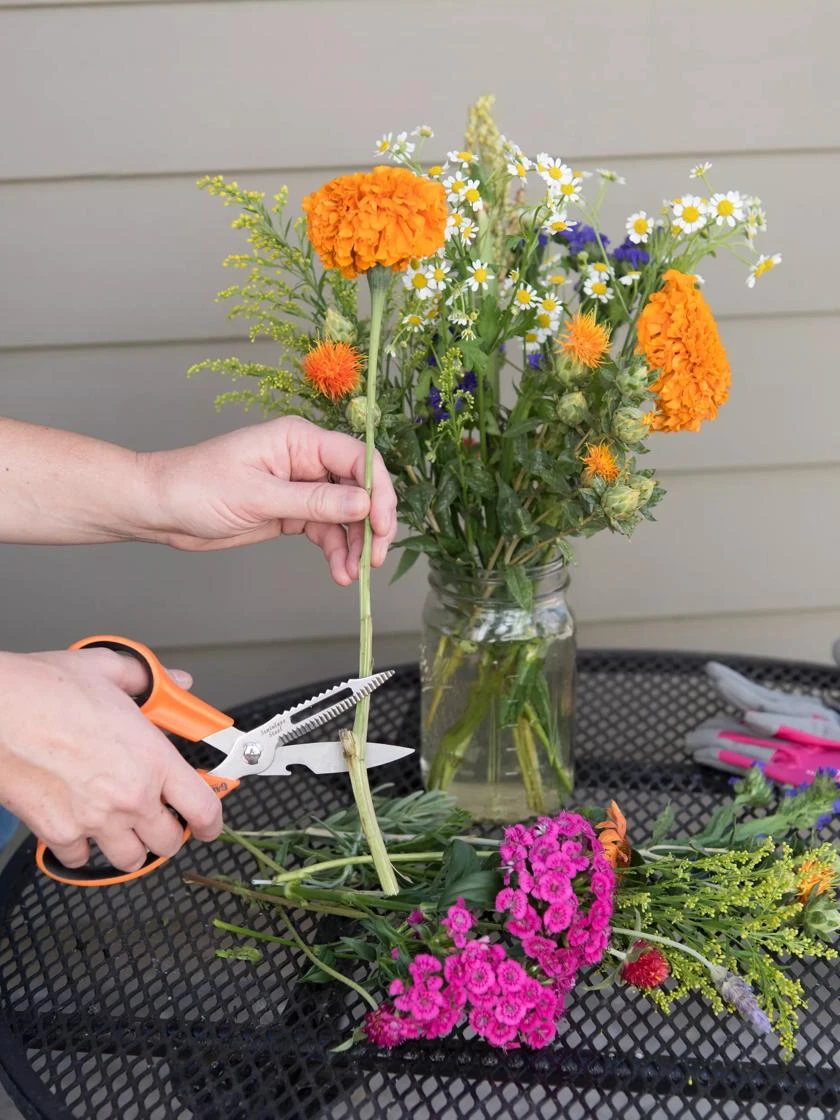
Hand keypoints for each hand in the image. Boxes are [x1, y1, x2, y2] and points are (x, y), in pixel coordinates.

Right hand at [0, 648, 222, 871]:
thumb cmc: (44, 691)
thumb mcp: (109, 670)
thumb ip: (150, 680)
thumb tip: (176, 682)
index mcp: (152, 759)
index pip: (203, 807)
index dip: (212, 822)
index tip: (209, 825)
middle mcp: (129, 797)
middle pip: (168, 842)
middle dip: (168, 832)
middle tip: (159, 815)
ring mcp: (94, 820)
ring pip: (130, 859)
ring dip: (130, 845)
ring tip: (123, 824)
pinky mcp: (58, 833)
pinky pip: (81, 858)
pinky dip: (84, 848)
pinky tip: (81, 824)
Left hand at [142, 417, 397, 584]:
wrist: (159, 509)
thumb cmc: (196, 487)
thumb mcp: (258, 496)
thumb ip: (314, 501)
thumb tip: (363, 504)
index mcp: (299, 440)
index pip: (358, 458)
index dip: (378, 492)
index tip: (383, 525)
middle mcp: (305, 459)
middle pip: (359, 488)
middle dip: (372, 523)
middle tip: (374, 557)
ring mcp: (300, 486)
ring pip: (346, 514)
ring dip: (354, 544)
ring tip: (351, 573)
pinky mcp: (291, 512)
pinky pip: (326, 530)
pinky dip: (336, 551)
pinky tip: (339, 571)